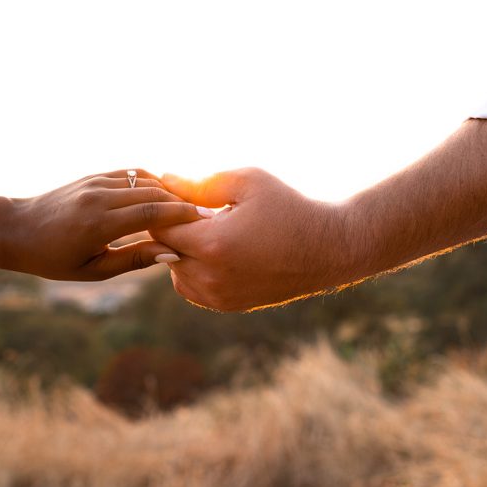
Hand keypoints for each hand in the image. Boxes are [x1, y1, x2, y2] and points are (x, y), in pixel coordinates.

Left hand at [0, 169, 212, 280]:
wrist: (16, 229)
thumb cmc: (53, 258)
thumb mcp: (94, 269)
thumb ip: (134, 259)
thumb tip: (171, 253)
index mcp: (99, 223)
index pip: (152, 212)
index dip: (182, 215)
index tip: (205, 221)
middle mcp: (99, 196)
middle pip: (154, 192)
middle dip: (182, 202)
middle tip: (205, 214)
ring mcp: (95, 182)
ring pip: (144, 180)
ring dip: (169, 191)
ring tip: (188, 206)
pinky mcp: (93, 175)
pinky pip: (130, 174)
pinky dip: (151, 182)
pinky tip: (163, 195)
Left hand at [151, 168, 356, 310]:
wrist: (328, 249)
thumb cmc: (289, 208)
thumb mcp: (247, 183)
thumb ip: (199, 184)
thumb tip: (165, 181)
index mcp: (212, 244)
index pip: (159, 226)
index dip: (165, 206)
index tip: (182, 193)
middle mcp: (210, 277)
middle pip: (162, 249)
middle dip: (172, 227)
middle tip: (196, 210)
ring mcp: (218, 296)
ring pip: (172, 270)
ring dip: (180, 250)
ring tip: (208, 229)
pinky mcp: (227, 305)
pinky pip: (190, 287)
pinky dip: (192, 269)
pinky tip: (215, 249)